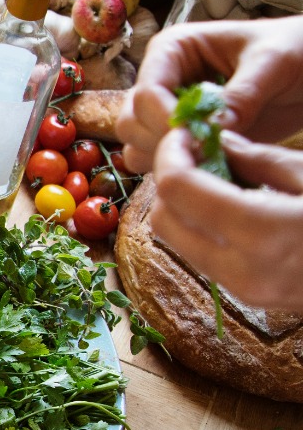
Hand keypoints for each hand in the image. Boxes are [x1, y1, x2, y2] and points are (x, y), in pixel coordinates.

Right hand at [117, 17, 302, 173]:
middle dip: (163, 142)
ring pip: (136, 148)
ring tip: (213, 157)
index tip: (197, 137)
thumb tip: (213, 127)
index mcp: (173, 51)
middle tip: (207, 150)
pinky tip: (215, 166)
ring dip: (169, 160)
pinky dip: (182, 172)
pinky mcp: (181, 140)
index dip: (164, 119)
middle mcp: (160, 82)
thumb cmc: (295, 49)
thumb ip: (242, 93)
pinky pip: (160, 165)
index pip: (146, 91)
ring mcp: (166, 114)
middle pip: (130, 123)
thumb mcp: (275, 61)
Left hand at [148, 127, 302, 310]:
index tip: (183, 132)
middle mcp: (244, 269)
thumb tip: (211, 139)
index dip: (171, 154)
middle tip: (190, 150)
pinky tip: (223, 201)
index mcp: (264, 231)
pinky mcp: (248, 297)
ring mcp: (244, 290)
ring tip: (208, 173)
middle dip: (168, 181)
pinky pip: (201, 256)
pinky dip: (198, 226)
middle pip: (164, 220)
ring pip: (176, 242)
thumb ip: (257, 157)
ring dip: (179, 205)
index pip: (178, 189)